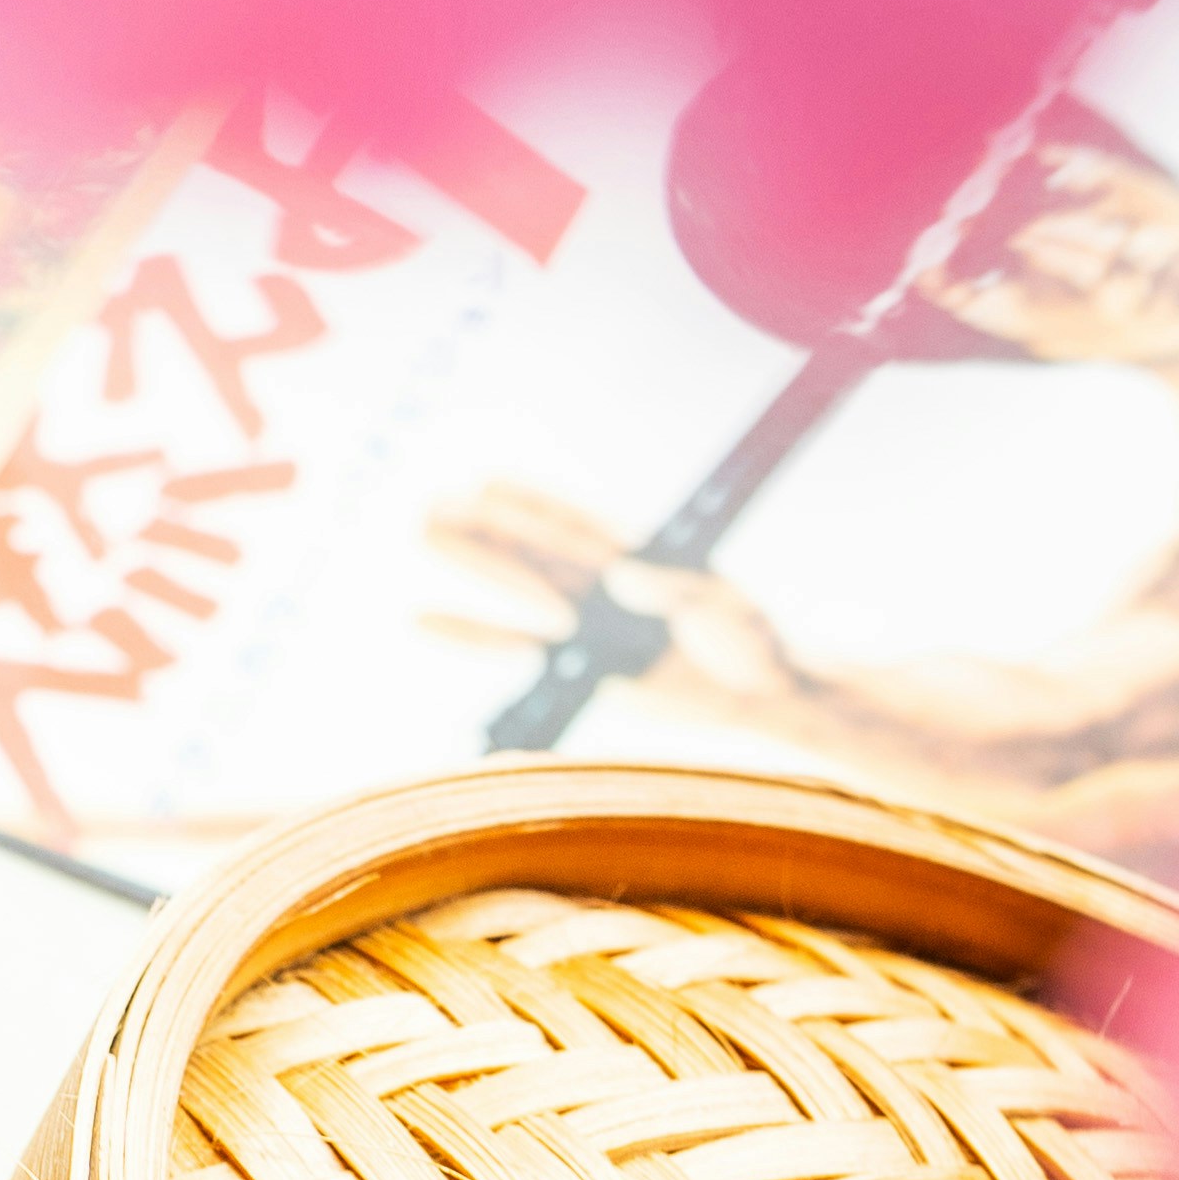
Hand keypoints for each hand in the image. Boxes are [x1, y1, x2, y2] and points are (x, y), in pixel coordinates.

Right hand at [426, 484, 804, 711]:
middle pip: (535, 547)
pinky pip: (517, 646)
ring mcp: (589, 619)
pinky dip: (476, 633)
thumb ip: (673, 590)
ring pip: (519, 587)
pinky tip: (427, 618)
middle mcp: (604, 578)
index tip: (486, 485)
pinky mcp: (581, 662)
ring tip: (424, 536)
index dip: (532, 503)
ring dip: (474, 566)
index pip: (576, 525)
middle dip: (486, 530)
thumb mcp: (720, 606)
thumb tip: (621, 576)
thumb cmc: (750, 640)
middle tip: (431, 509)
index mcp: (639, 552)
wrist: (755, 693)